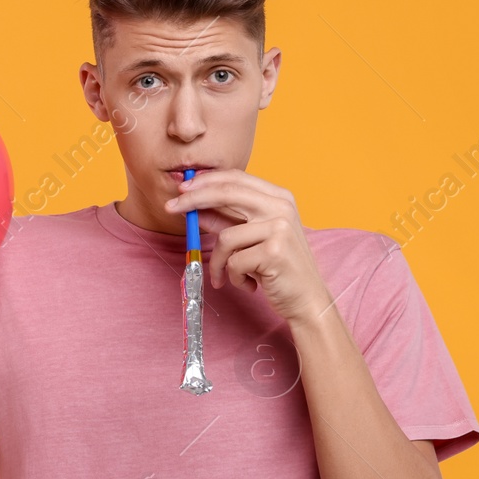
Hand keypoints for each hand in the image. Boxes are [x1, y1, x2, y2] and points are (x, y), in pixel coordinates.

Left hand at [165, 169, 333, 326]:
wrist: (307, 299)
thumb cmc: (277, 268)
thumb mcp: (252, 239)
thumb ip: (226, 220)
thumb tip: (193, 207)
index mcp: (279, 197)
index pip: (236, 178)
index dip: (206, 181)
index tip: (182, 190)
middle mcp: (282, 207)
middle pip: (227, 193)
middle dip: (193, 200)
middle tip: (170, 209)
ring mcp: (280, 228)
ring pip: (226, 237)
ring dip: (219, 263)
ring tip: (227, 276)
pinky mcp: (274, 252)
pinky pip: (234, 262)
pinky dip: (233, 277)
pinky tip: (249, 284)